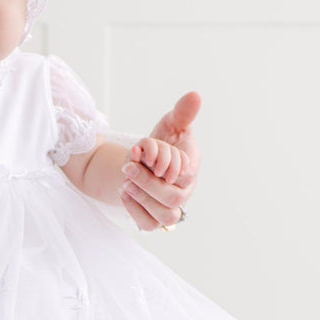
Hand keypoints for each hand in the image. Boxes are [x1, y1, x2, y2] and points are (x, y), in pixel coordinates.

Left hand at [120, 91, 200, 231]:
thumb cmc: (161, 144)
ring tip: (126, 182)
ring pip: (165, 216)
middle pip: (174, 199)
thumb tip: (195, 96)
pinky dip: (135, 210)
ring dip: (143, 199)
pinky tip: (124, 192)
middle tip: (127, 167)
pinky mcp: (154, 219)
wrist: (142, 164)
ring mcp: (170, 208)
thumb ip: (182, 113)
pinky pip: (149, 224)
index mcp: (190, 170)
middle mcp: (183, 192)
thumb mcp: (170, 125)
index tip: (149, 154)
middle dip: (149, 183)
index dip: (169, 166)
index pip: (185, 174)